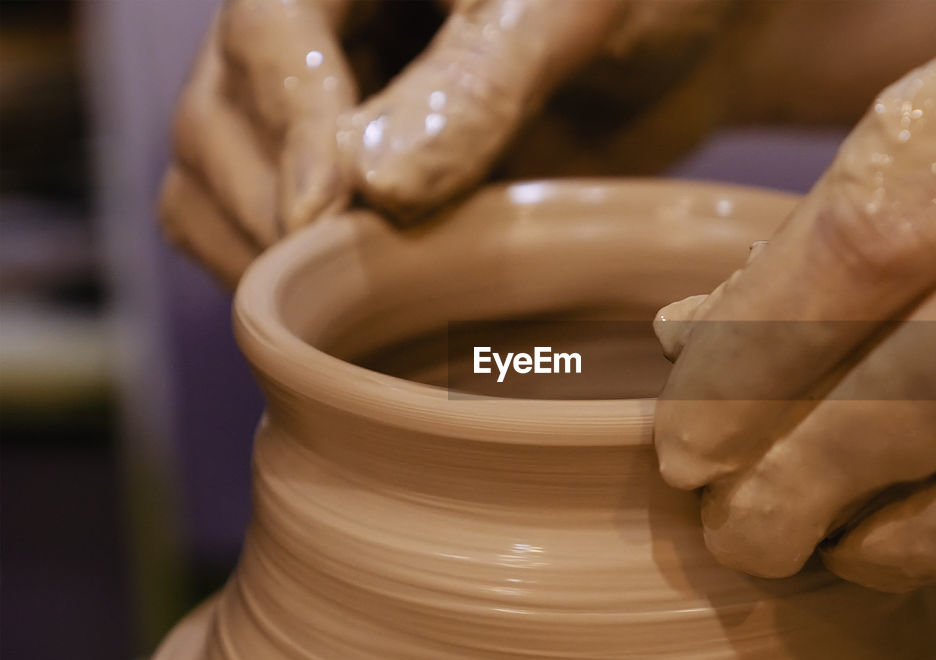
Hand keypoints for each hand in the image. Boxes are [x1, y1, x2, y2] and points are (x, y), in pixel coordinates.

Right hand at [160, 0, 935, 286]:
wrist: (687, 43)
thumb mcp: (563, 14)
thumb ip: (473, 87)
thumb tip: (368, 185)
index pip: (265, 36)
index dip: (289, 129)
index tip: (324, 216)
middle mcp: (309, 35)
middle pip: (212, 123)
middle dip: (268, 209)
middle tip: (345, 285)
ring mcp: (317, 114)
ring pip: (214, 190)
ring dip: (263, 261)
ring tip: (349, 308)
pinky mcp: (346, 187)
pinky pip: (270, 237)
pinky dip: (293, 289)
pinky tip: (355, 316)